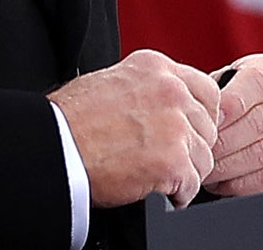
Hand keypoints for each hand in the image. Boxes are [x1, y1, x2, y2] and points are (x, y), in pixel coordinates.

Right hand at [49, 49, 222, 208]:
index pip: (206, 91)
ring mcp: (175, 125)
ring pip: (204, 157)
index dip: (200, 118)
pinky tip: (159, 191)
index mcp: (157, 68)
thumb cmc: (70, 120)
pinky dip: (178, 195)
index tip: (190, 133)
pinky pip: (193, 185)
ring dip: (185, 172)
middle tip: (169, 159)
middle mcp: (171, 91)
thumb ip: (147, 88)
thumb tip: (167, 105)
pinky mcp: (172, 160)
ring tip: (159, 176)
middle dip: (192, 147)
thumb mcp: (112, 82)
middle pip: (208, 126)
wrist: (54, 146)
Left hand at [201, 54, 262, 196]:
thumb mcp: (212, 88)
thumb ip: (208, 93)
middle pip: (261, 121)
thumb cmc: (216, 107)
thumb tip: (196, 109)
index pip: (258, 83)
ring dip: (229, 165)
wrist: (228, 129)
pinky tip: (221, 182)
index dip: (231, 103)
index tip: (210, 120)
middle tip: (199, 151)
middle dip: (224, 140)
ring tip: (204, 168)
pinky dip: (242, 183)